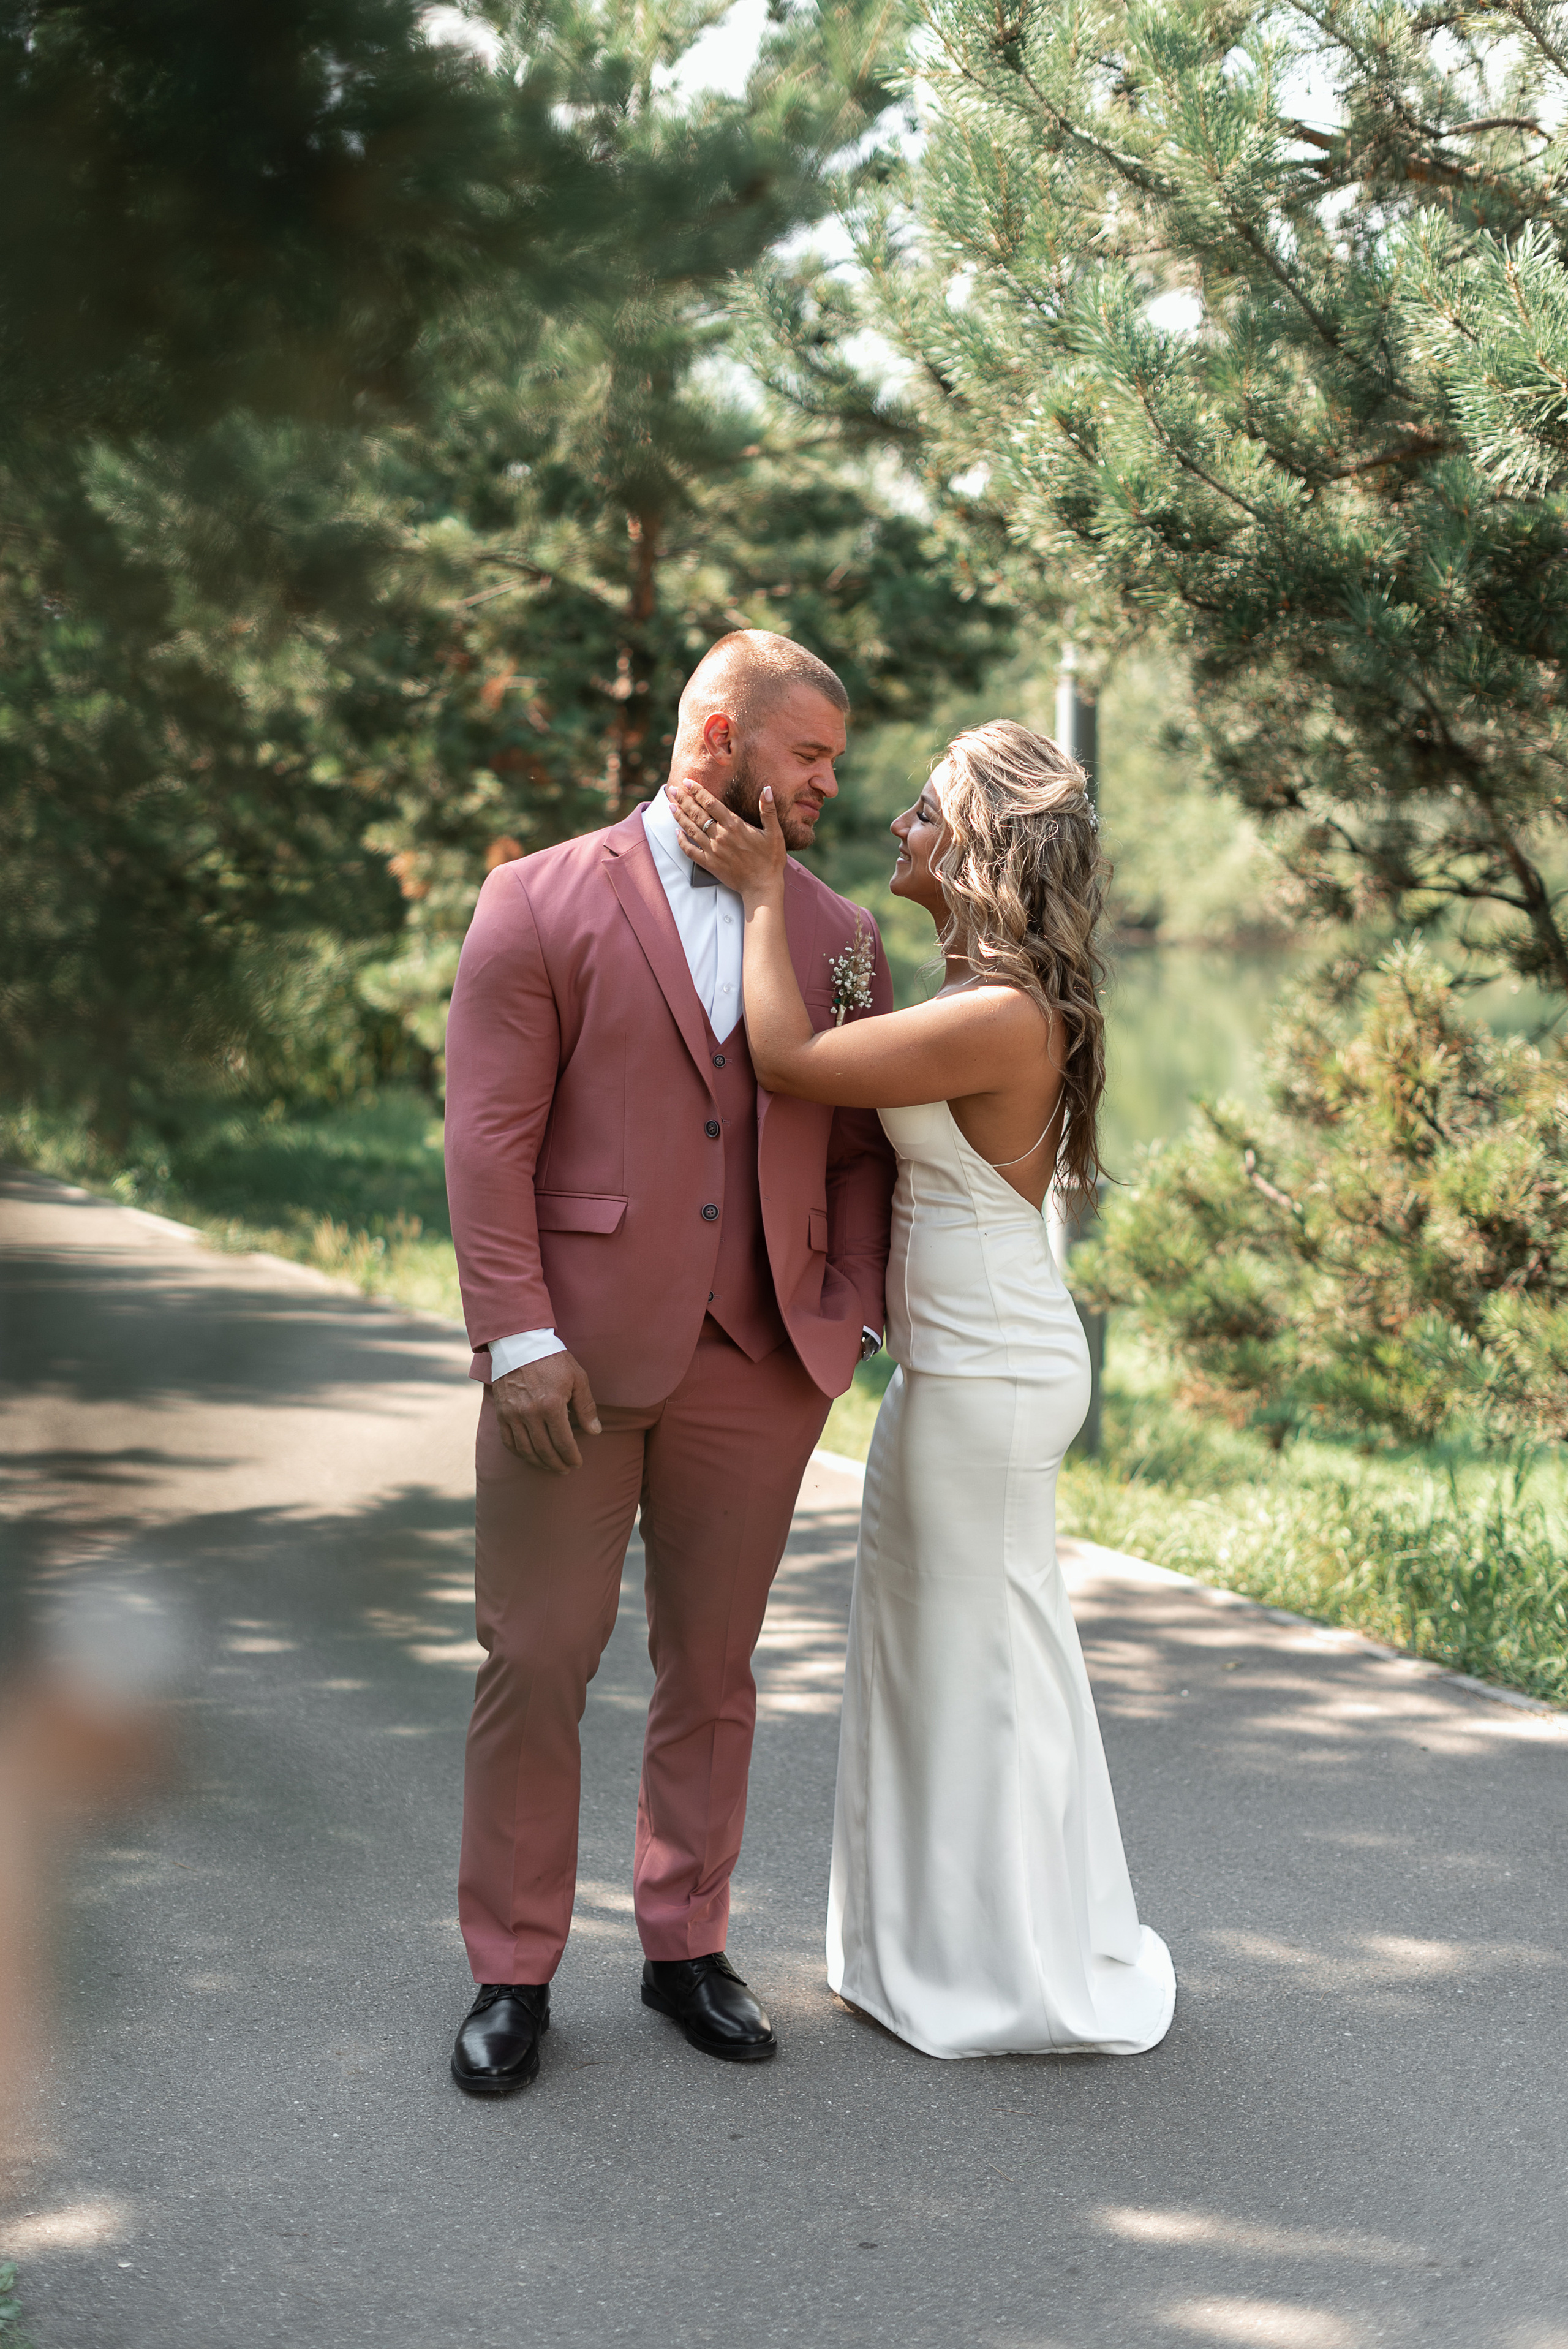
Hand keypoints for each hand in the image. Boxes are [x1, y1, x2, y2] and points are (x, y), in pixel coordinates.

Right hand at [492, 1350, 600, 1475]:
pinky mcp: (501, 1413)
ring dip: (539, 1462)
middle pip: (544, 1450)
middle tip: (566, 1469)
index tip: (577, 1463)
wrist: (520, 1344)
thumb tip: (595, 1431)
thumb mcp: (577, 1378)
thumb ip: (586, 1407)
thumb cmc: (553, 1360)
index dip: (572, 1456)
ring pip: (526, 1450)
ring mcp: (513, 1415)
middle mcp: (530, 1414)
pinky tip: (530, 1456)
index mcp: (551, 1405)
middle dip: (557, 1463)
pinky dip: (520, 1453)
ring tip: (551, 1466)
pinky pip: (509, 1441)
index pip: (563, 1442)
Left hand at [670, 779, 786, 906]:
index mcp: (734, 825)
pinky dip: (681, 842)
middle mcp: (720, 836)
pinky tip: (676, 833)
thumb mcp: (774, 833)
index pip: (711, 803)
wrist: (762, 886)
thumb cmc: (770, 860)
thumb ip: (768, 810)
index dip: (698, 791)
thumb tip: (766, 789)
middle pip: (697, 814)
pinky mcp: (709, 864)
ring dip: (679, 817)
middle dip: (684, 800)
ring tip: (671, 806)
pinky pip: (690, 851)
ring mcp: (713, 850)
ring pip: (691, 830)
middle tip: (674, 789)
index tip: (688, 782)